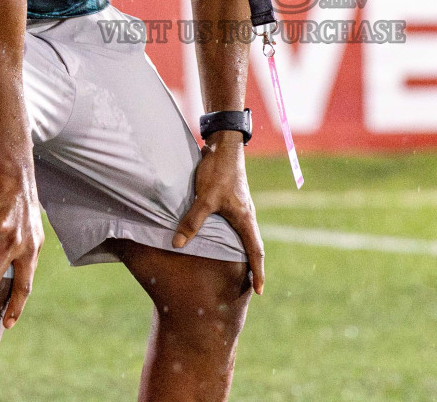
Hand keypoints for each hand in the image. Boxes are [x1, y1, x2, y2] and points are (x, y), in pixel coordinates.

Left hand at [172, 133, 264, 294]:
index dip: (257, 272)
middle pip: (252, 246)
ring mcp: (240, 208)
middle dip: (252, 267)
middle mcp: (246, 216)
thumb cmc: (219, 171)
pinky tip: (219, 242)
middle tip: (249, 286)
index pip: (255, 251)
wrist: (223, 145)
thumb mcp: (205, 198)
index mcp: (245, 218)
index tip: (259, 291)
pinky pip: (233, 227)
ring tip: (236, 270)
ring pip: (242, 236)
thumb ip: (192, 221)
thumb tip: (177, 244)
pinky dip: (230, 239)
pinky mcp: (230, 201)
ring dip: (241, 253)